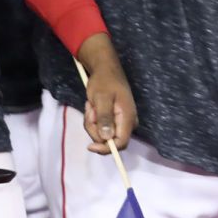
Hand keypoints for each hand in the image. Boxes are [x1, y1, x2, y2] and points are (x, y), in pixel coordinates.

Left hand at [77, 35, 138, 155]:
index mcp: (128, 118)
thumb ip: (105, 118)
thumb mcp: (102, 98)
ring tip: (91, 106)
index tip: (89, 146)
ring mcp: (121, 121)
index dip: (106, 148)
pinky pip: (101, 127)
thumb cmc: (104, 81)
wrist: (105, 69)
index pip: (121, 143)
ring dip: (92, 122)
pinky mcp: (115, 119)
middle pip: (109, 140)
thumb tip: (107, 138)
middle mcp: (128, 122)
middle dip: (95, 129)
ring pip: (103, 134)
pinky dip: (93, 119)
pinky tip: (93, 106)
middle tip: (90, 111)